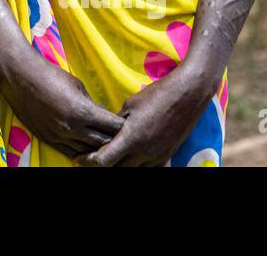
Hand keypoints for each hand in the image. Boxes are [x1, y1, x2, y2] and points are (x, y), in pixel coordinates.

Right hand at [0, 38, 123, 159]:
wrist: (21, 77)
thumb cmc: (51, 75)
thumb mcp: (77, 85)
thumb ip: (91, 104)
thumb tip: (102, 115)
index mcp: (82, 111)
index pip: (112, 126)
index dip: (122, 127)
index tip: (127, 125)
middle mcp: (72, 127)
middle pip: (102, 143)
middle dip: (112, 140)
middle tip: (119, 138)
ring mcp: (59, 135)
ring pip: (86, 151)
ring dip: (96, 148)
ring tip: (104, 145)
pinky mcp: (47, 138)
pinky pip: (69, 152)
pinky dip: (80, 150)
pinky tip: (85, 147)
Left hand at [76, 66, 214, 166]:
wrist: (188, 95)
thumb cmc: (157, 95)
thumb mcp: (130, 105)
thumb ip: (116, 123)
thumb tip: (106, 132)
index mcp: (132, 138)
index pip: (104, 160)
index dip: (89, 161)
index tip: (79, 157)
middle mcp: (144, 152)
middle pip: (116, 169)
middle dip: (102, 166)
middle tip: (89, 158)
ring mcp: (157, 156)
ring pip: (133, 172)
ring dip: (119, 167)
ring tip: (110, 159)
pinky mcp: (167, 156)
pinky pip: (149, 169)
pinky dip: (137, 167)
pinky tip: (130, 160)